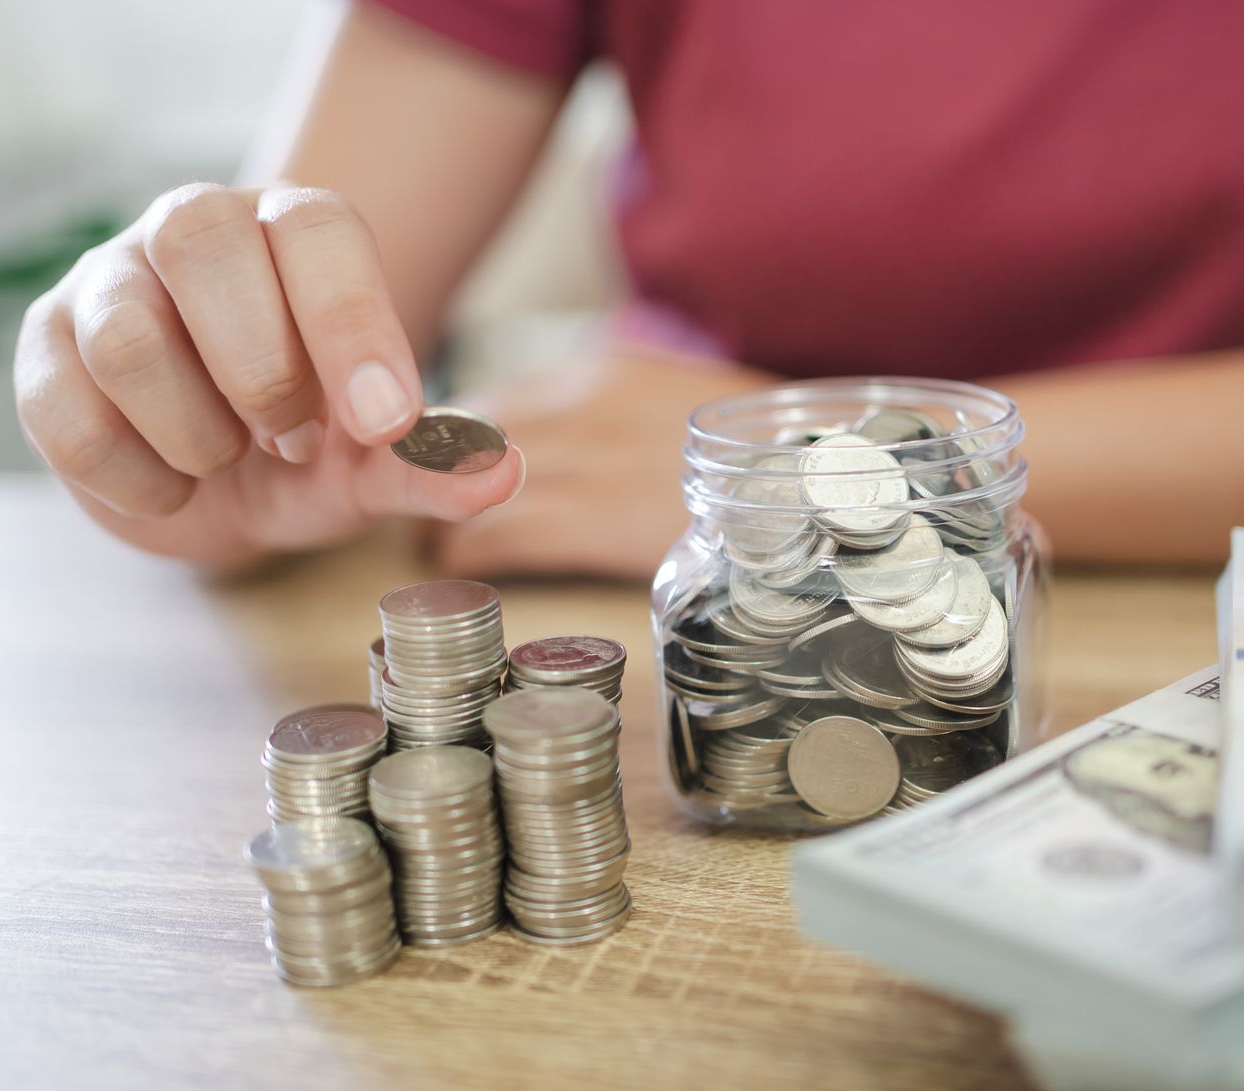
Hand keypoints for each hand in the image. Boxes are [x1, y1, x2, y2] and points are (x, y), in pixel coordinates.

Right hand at [14, 183, 524, 564]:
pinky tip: (171, 485)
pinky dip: (133, 474)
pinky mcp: (44, 348)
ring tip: (226, 459)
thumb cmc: (307, 448)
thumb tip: (500, 471)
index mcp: (291, 232)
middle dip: (261, 371)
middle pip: (201, 244)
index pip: (315, 231)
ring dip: (195, 430)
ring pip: (126, 334)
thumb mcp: (374, 462)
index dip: (351, 325)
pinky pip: (66, 411)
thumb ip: (431, 461)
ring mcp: (106, 282)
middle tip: (293, 442)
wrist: (216, 486)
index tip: (384, 419)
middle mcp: (192, 231)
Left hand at [432, 345, 775, 580]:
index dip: (459, 443)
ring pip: (473, 480)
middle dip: (435, 476)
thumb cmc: (776, 462)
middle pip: (473, 435)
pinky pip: (504, 530)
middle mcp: (594, 401)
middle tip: (412, 514)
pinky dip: (469, 550)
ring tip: (427, 547)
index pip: (502, 399)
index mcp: (614, 373)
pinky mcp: (604, 516)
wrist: (832, 489)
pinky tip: (456, 564)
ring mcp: (598, 456)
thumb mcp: (693, 416)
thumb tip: (575, 451)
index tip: (439, 475)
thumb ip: (627, 422)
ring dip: (439, 515)